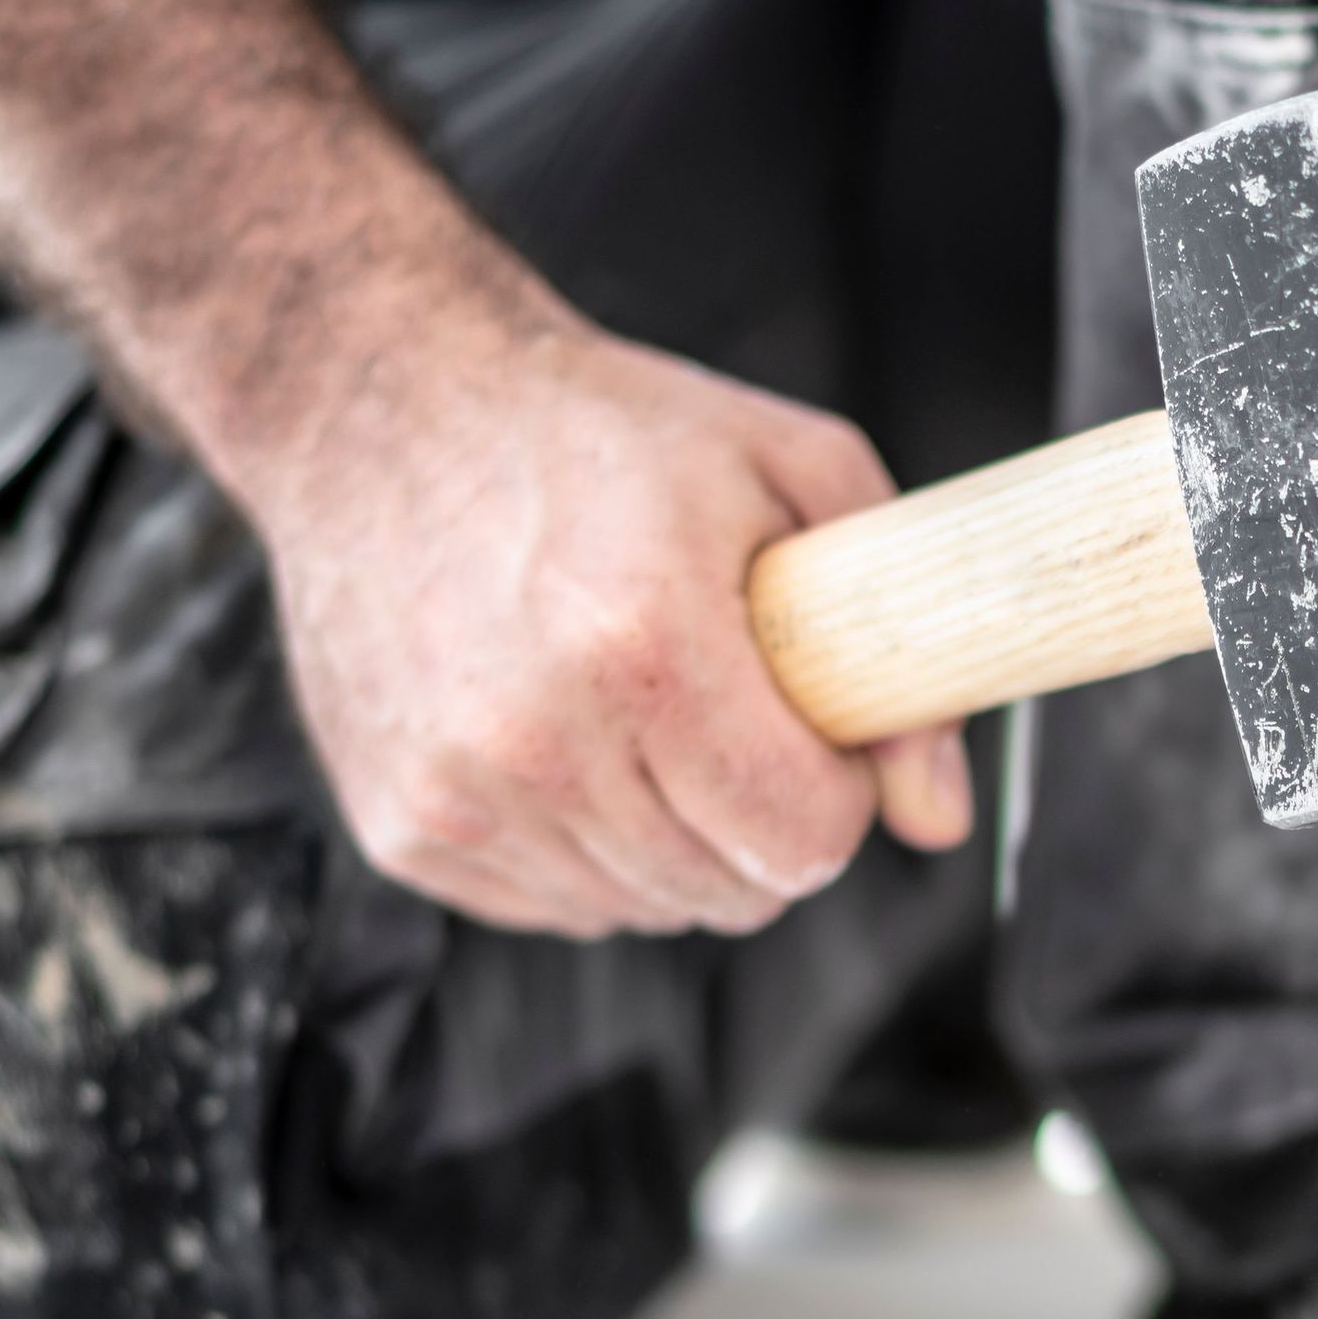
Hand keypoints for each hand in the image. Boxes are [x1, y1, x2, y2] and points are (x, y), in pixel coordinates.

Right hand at [243, 309, 971, 935]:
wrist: (381, 409)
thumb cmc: (594, 433)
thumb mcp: (789, 470)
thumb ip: (899, 638)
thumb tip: (936, 819)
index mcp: (643, 639)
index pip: (803, 837)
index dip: (839, 792)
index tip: (816, 732)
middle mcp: (537, 733)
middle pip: (733, 889)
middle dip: (764, 818)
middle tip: (732, 715)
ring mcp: (459, 792)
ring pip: (647, 909)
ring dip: (675, 839)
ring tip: (641, 717)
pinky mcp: (403, 827)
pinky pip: (556, 907)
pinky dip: (585, 849)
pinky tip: (565, 740)